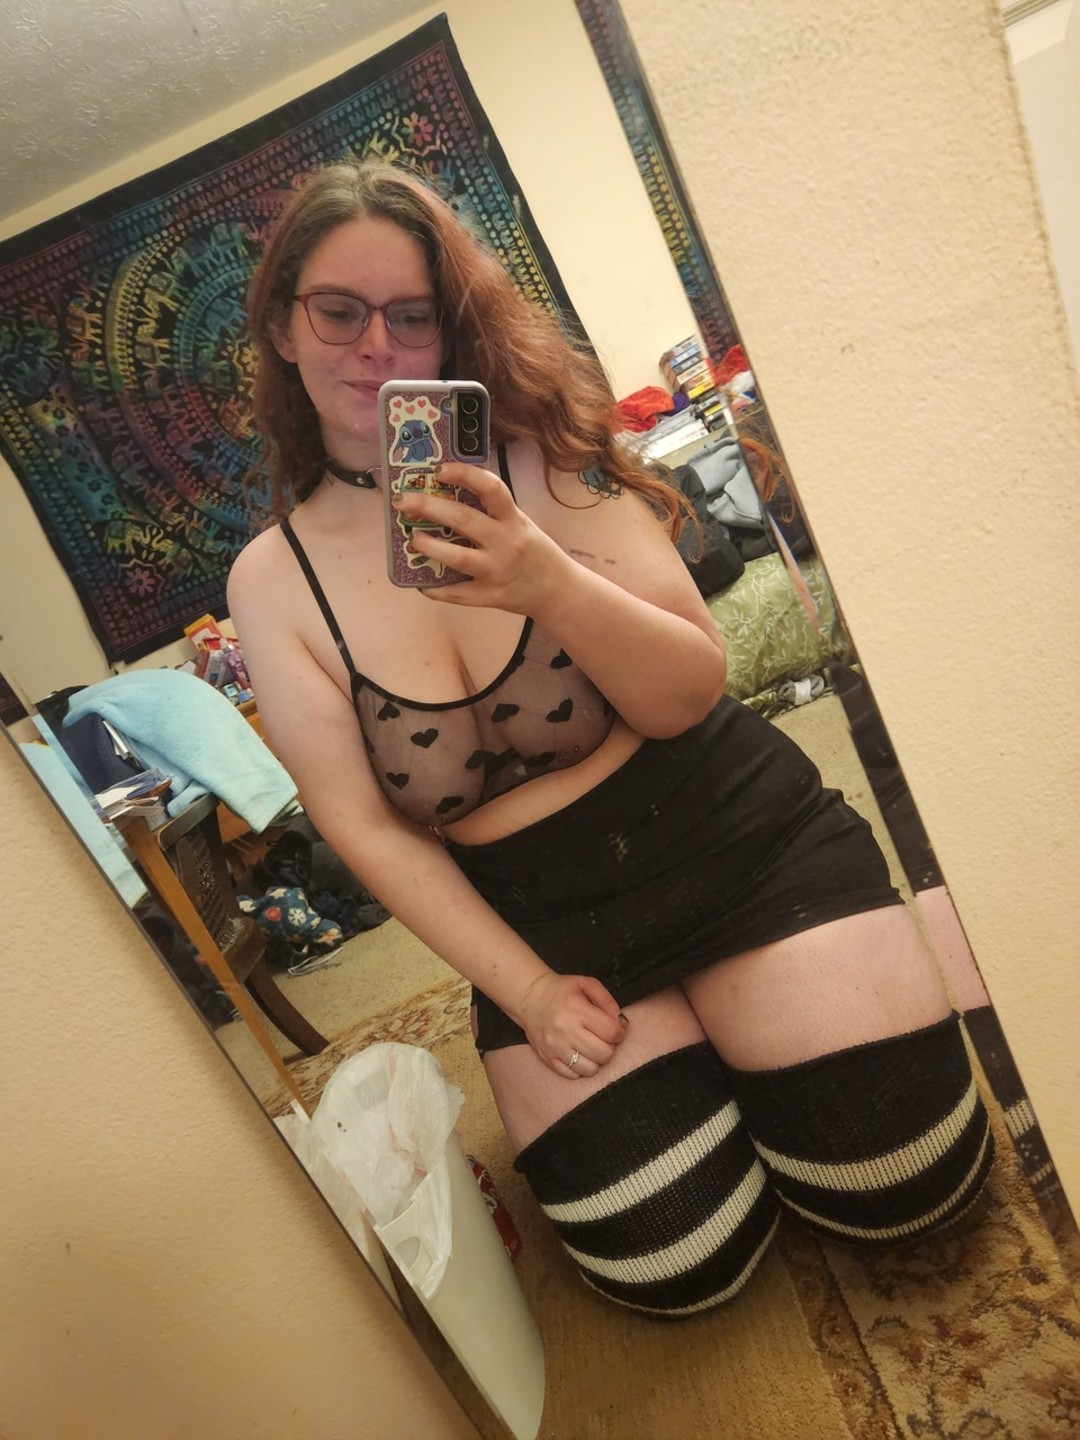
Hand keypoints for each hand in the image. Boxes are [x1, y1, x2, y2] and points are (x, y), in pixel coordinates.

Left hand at [392, 461, 569, 612]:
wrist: (556, 590)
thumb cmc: (532, 551)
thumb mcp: (520, 523)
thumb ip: (491, 511)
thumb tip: (446, 493)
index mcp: (514, 519)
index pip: (491, 488)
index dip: (464, 475)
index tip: (439, 469)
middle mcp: (506, 543)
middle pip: (464, 519)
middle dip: (429, 507)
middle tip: (403, 501)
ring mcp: (497, 571)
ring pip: (458, 558)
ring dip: (430, 546)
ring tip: (413, 538)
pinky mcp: (491, 596)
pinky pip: (457, 594)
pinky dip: (436, 589)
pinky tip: (421, 583)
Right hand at [516, 971, 627, 1078]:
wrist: (530, 997)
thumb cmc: (562, 990)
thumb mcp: (587, 984)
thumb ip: (608, 1001)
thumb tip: (621, 1023)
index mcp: (577, 1009)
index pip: (611, 1032)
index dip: (620, 1032)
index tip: (616, 1029)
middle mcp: (565, 1030)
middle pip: (603, 1054)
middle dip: (610, 1047)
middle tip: (604, 1038)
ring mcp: (555, 1047)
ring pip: (590, 1069)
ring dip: (596, 1060)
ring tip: (592, 1047)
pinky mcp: (547, 1059)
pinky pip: (572, 1075)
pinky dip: (580, 1068)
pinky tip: (579, 1054)